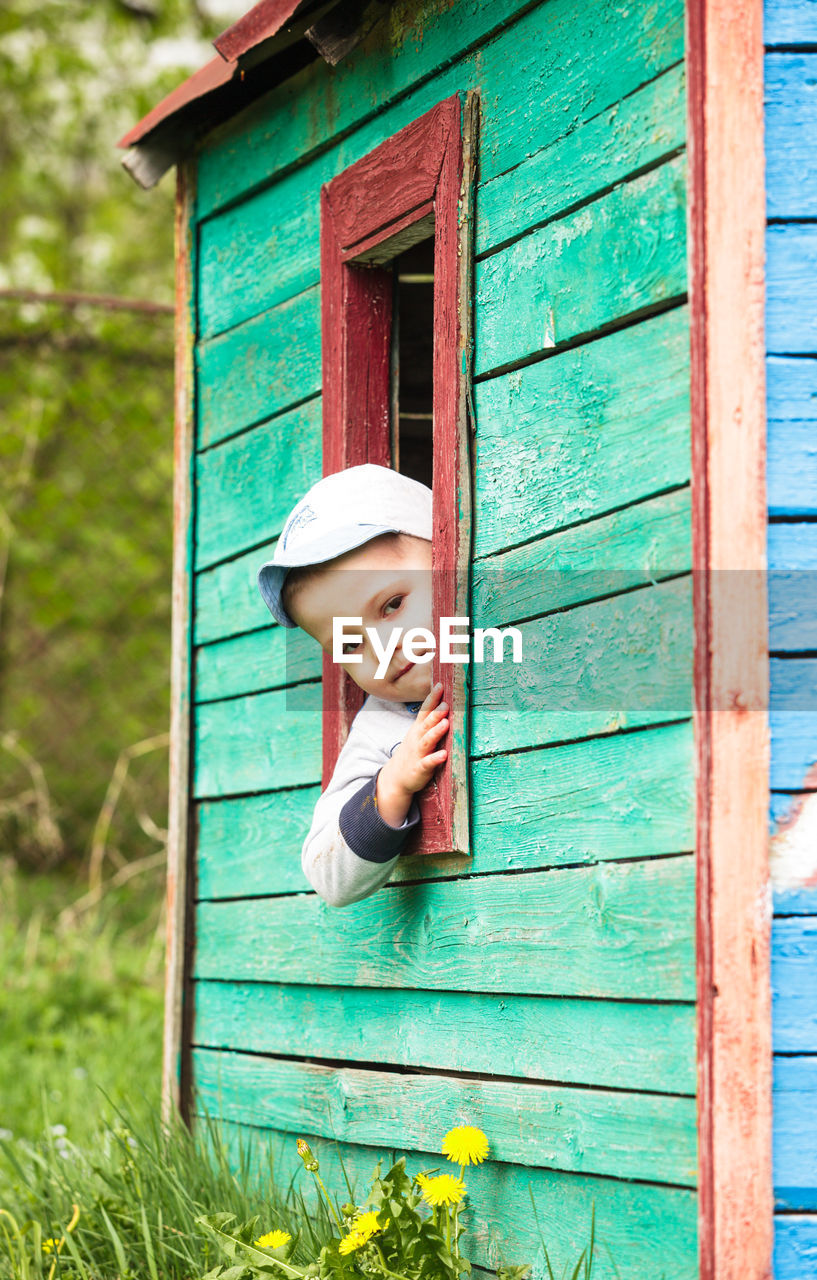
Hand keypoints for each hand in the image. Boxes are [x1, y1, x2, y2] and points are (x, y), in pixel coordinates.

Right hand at [375, 683, 448, 826]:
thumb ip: (430, 720)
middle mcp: (417, 739)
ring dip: (436, 732)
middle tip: (446, 703)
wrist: (396, 777)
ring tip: (446, 723)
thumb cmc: (413, 752)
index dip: (432, 698)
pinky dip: (434, 759)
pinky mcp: (419, 769)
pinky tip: (443, 755)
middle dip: (436, 713)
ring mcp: (418, 753)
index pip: (425, 711)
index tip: (440, 685)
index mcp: (418, 729)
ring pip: (427, 741)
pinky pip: (427, 763)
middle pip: (426, 723)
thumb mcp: (419, 734)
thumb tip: (444, 703)